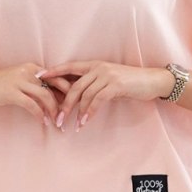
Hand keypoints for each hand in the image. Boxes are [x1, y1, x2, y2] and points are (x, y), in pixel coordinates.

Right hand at [0, 63, 72, 125]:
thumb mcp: (19, 82)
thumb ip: (35, 87)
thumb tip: (53, 100)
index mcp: (32, 68)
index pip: (58, 76)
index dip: (69, 90)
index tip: (75, 103)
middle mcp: (29, 71)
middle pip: (57, 84)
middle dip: (67, 100)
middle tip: (71, 114)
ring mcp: (20, 81)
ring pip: (46, 96)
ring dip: (54, 111)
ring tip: (57, 122)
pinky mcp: (11, 92)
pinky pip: (32, 105)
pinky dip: (40, 115)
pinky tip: (43, 122)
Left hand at [37, 60, 172, 130]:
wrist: (152, 81)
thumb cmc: (130, 83)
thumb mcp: (109, 81)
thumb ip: (93, 85)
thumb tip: (77, 97)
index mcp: (93, 65)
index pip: (69, 67)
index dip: (53, 72)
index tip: (39, 78)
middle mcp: (98, 67)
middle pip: (73, 86)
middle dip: (63, 104)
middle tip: (56, 119)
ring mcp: (106, 75)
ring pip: (84, 94)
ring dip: (76, 112)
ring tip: (70, 125)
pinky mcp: (115, 85)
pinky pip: (97, 100)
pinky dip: (89, 113)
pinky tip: (84, 122)